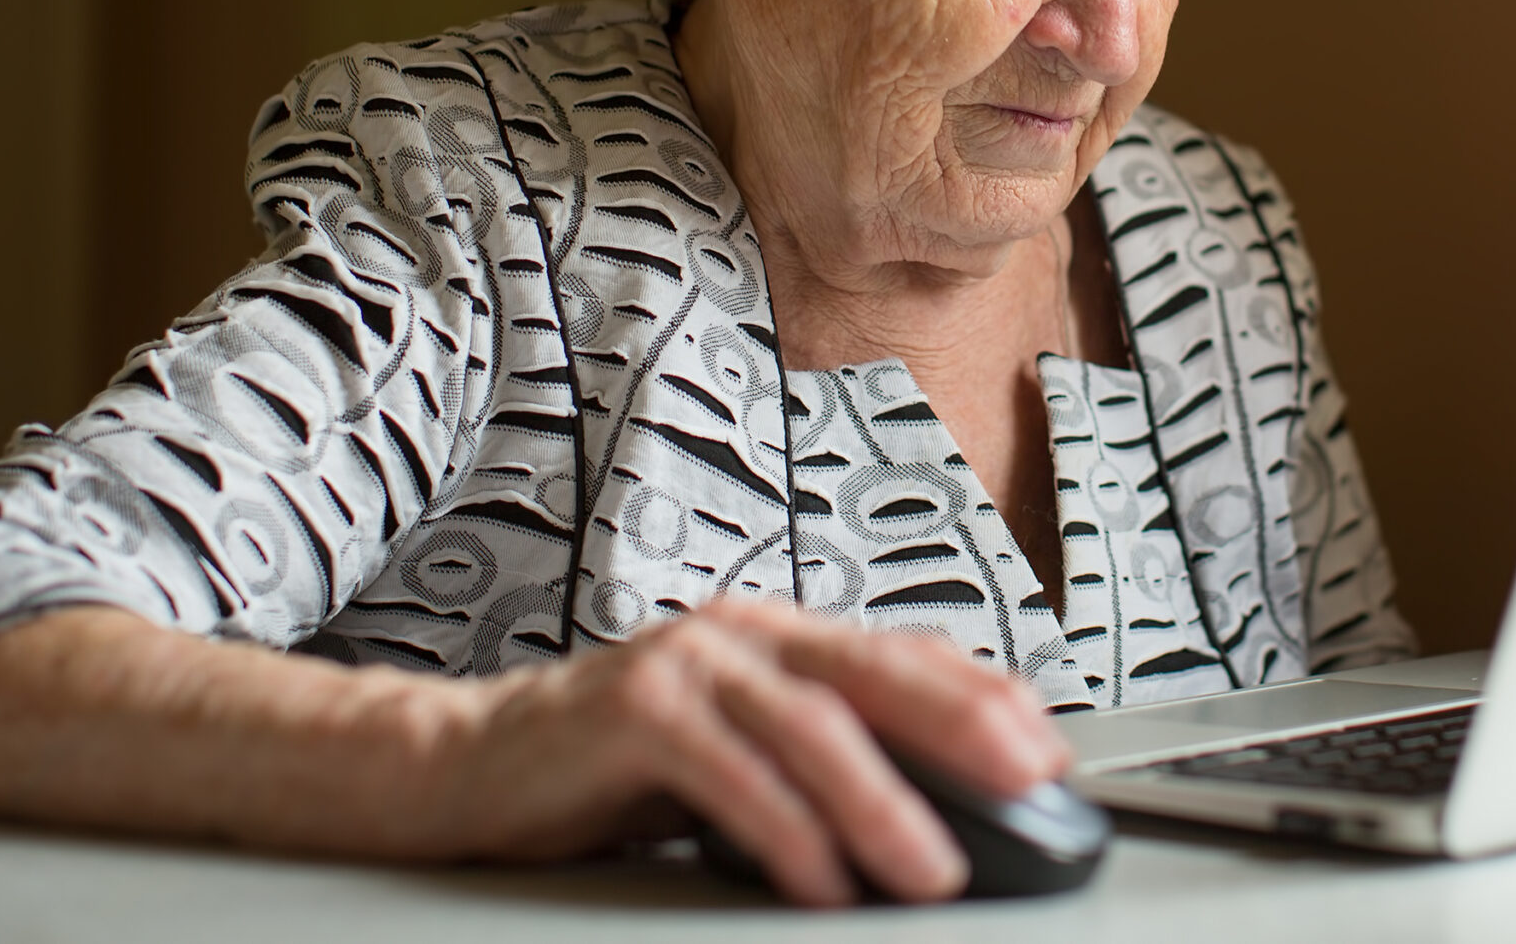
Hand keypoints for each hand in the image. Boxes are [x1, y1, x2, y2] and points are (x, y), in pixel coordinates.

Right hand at [429, 597, 1066, 903]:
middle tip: (1029, 782)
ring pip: (812, 726)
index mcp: (777, 638)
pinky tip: (820, 880)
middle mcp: (742, 635)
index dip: (984, 698)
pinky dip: (783, 829)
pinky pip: (729, 773)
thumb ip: (816, 761)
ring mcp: (686, 664)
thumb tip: (932, 810)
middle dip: (965, 728)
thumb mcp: (736, 752)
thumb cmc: (610, 766)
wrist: (467, 763)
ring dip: (883, 802)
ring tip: (933, 868)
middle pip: (876, 673)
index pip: (904, 656)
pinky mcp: (633, 710)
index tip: (1048, 752)